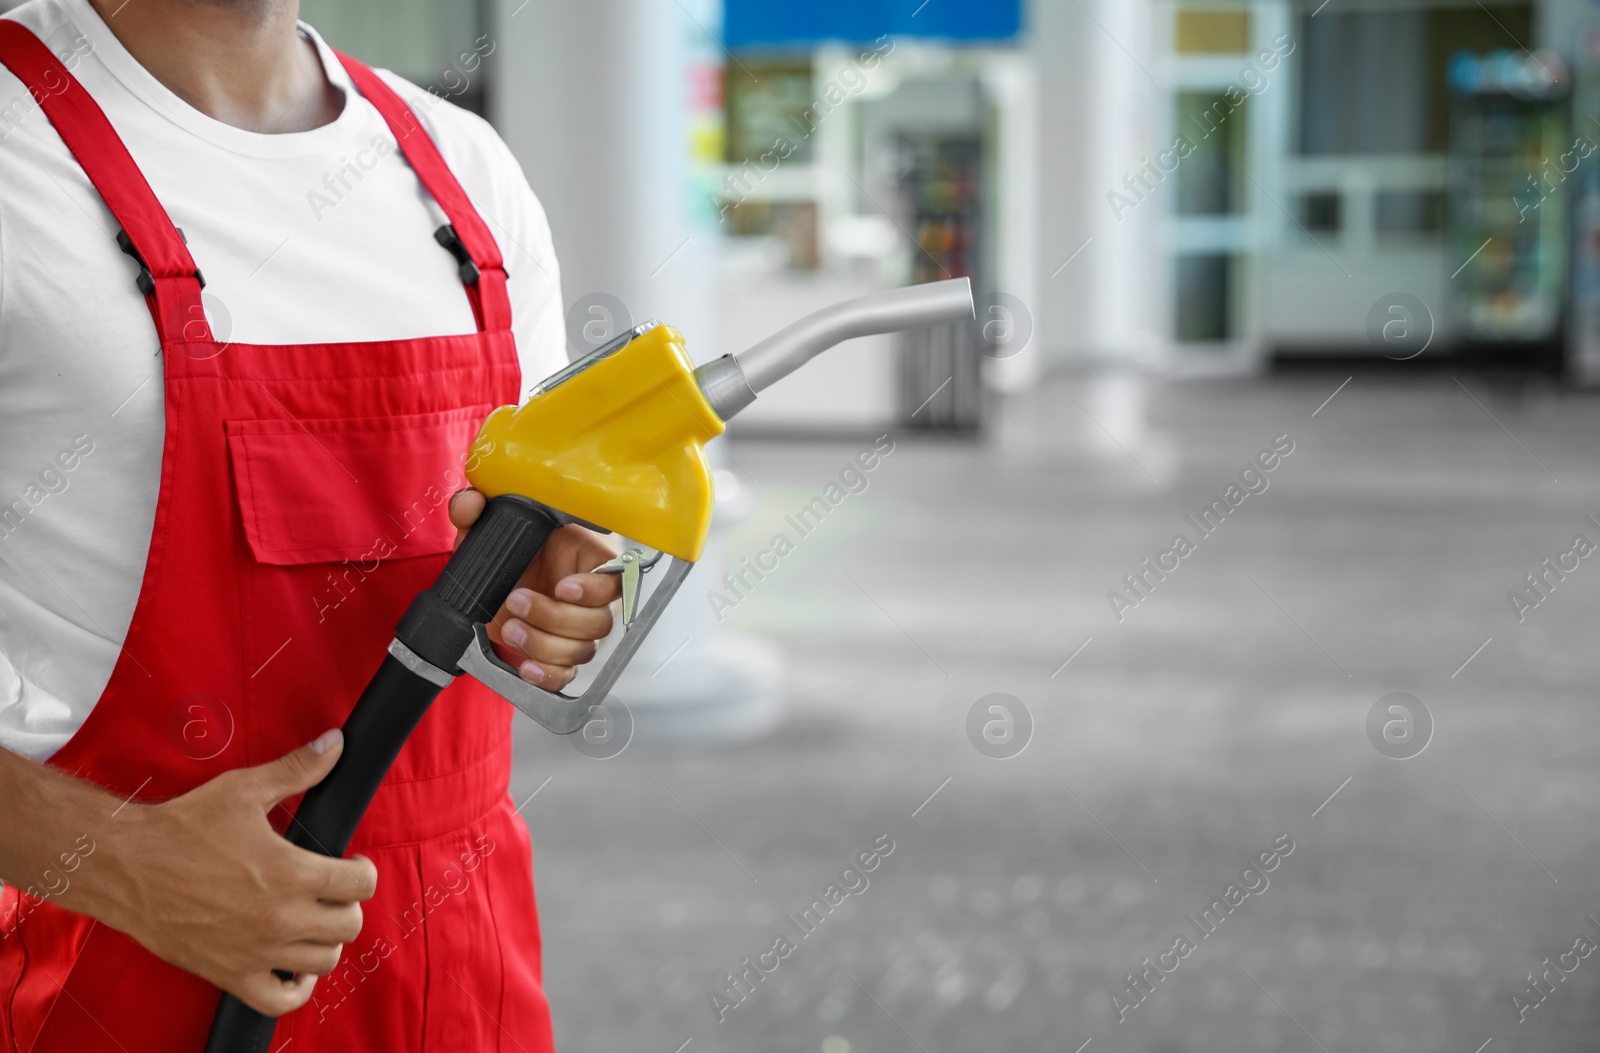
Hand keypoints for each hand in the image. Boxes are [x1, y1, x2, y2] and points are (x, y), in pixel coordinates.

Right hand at [97, 730, 376, 1015]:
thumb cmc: (183, 827)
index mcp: (291, 874)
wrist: (126, 865)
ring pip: (323, 960)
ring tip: (313, 919)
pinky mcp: (230, 974)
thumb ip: (298, 769)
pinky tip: (295, 966)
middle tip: (330, 890)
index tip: (351, 865)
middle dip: (347, 904)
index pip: (362, 885)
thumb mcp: (245, 789)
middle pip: (349, 925)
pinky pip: (281, 999)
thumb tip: (335, 744)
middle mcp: (280, 918)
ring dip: (326, 939)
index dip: (363, 871)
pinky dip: (297, 988)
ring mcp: (256, 952)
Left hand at [449, 490, 621, 689]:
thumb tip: (469, 502)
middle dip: (555, 618)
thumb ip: (475, 509)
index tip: (563, 587)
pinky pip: (567, 675)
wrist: (487, 585)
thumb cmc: (502, 550)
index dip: (594, 589)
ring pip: (583, 650)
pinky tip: (526, 667)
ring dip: (544, 645)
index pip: (616, 578)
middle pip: (599, 621)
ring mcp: (575, 630)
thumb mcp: (485, 526)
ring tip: (510, 628)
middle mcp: (588, 597)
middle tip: (516, 601)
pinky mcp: (557, 655)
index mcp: (584, 558)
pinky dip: (547, 675)